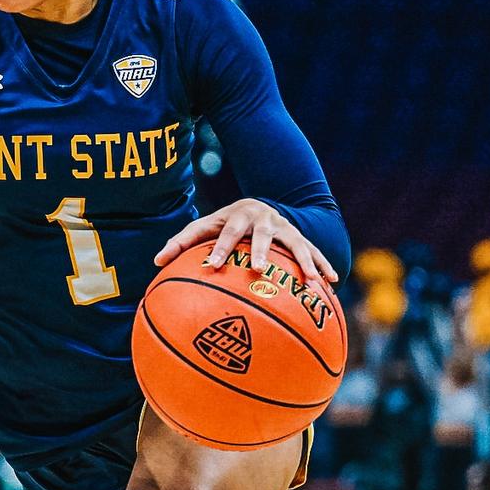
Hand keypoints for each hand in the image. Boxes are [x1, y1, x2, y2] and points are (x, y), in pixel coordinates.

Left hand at [153, 198, 338, 282]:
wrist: (257, 205)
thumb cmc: (223, 224)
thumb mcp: (203, 227)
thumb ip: (180, 243)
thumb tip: (155, 261)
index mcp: (238, 217)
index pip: (227, 233)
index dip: (220, 248)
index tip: (211, 266)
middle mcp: (264, 220)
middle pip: (264, 236)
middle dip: (262, 252)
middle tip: (260, 270)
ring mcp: (286, 228)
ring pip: (297, 244)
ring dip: (305, 263)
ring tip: (313, 283)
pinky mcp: (300, 238)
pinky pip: (315, 253)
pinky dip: (323, 266)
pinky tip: (333, 283)